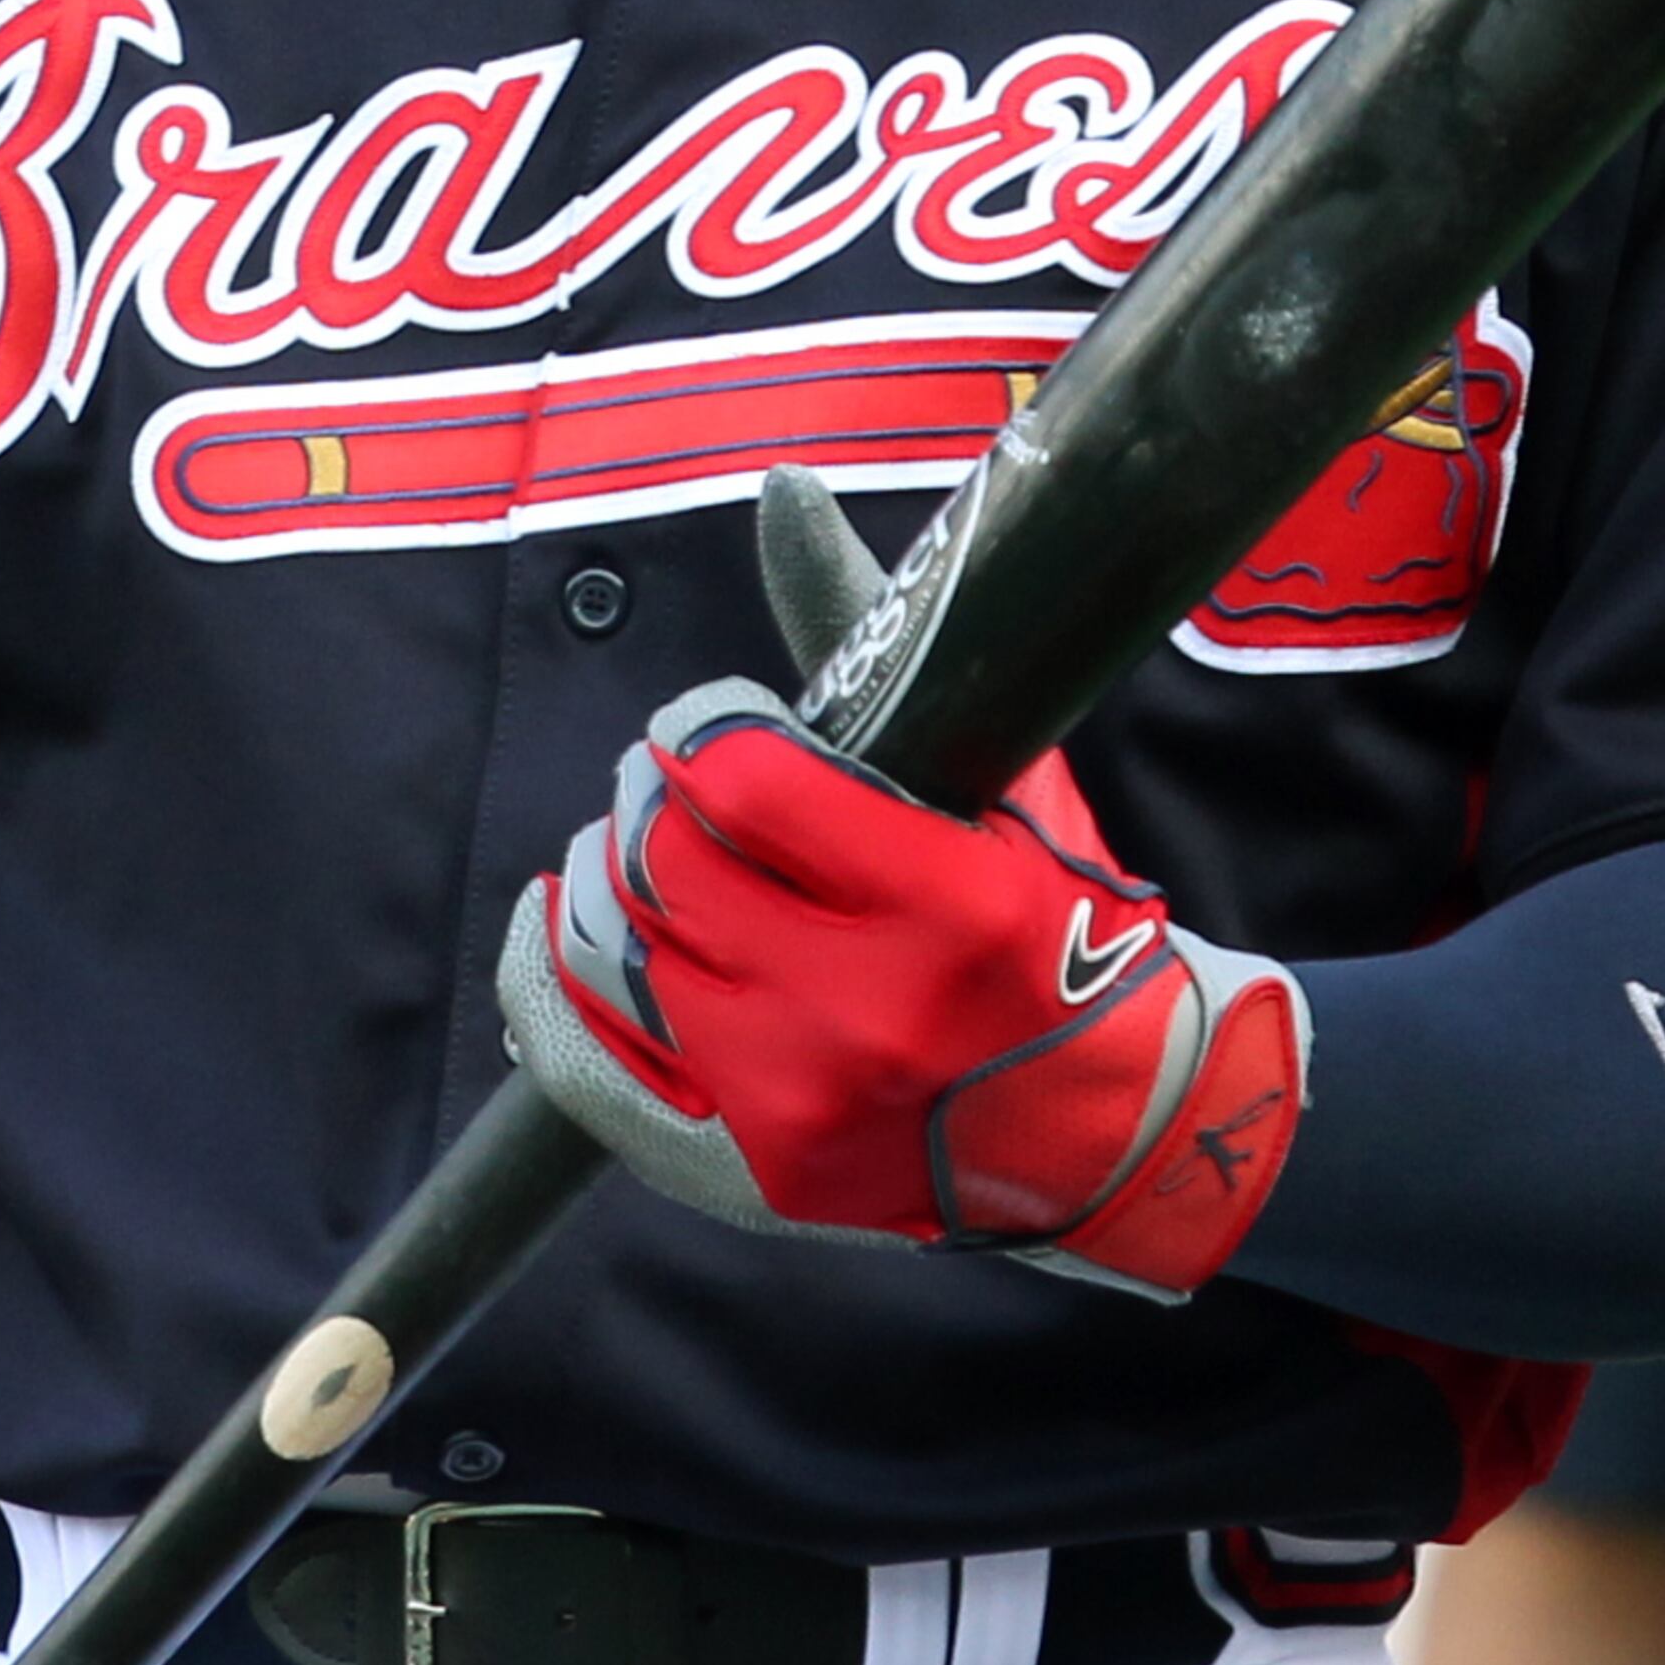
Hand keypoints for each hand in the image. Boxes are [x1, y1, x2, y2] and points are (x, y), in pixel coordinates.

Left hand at [500, 682, 1307, 1301]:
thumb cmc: (1060, 928)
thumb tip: (779, 485)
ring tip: (634, 850)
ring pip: (613, 953)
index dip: (700, 728)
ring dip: (603, 879)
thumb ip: (874, 638)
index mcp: (946, 902)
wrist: (1118, 1127)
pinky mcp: (750, 1179)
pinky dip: (546, 981)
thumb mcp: (998, 775)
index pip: (741, 781)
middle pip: (664, 864)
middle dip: (649, 797)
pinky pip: (585, 1069)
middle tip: (673, 782)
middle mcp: (865, 1015)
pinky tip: (556, 925)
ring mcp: (798, 1109)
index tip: (715, 724)